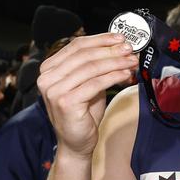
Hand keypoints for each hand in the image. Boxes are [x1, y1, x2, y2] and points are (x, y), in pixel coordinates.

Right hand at [37, 33, 137, 158]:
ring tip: (132, 61)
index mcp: (49, 68)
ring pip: (91, 68)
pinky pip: (95, 83)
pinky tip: (125, 74)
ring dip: (116, 62)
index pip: (76, 46)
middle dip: (111, 50)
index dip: (100, 39)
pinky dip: (113, 76)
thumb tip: (119, 46)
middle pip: (85, 55)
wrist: (76, 142)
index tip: (119, 37)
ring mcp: (54, 91)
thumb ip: (97, 64)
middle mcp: (47, 78)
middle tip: (129, 49)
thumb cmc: (83, 111)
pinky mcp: (66, 102)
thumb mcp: (88, 81)